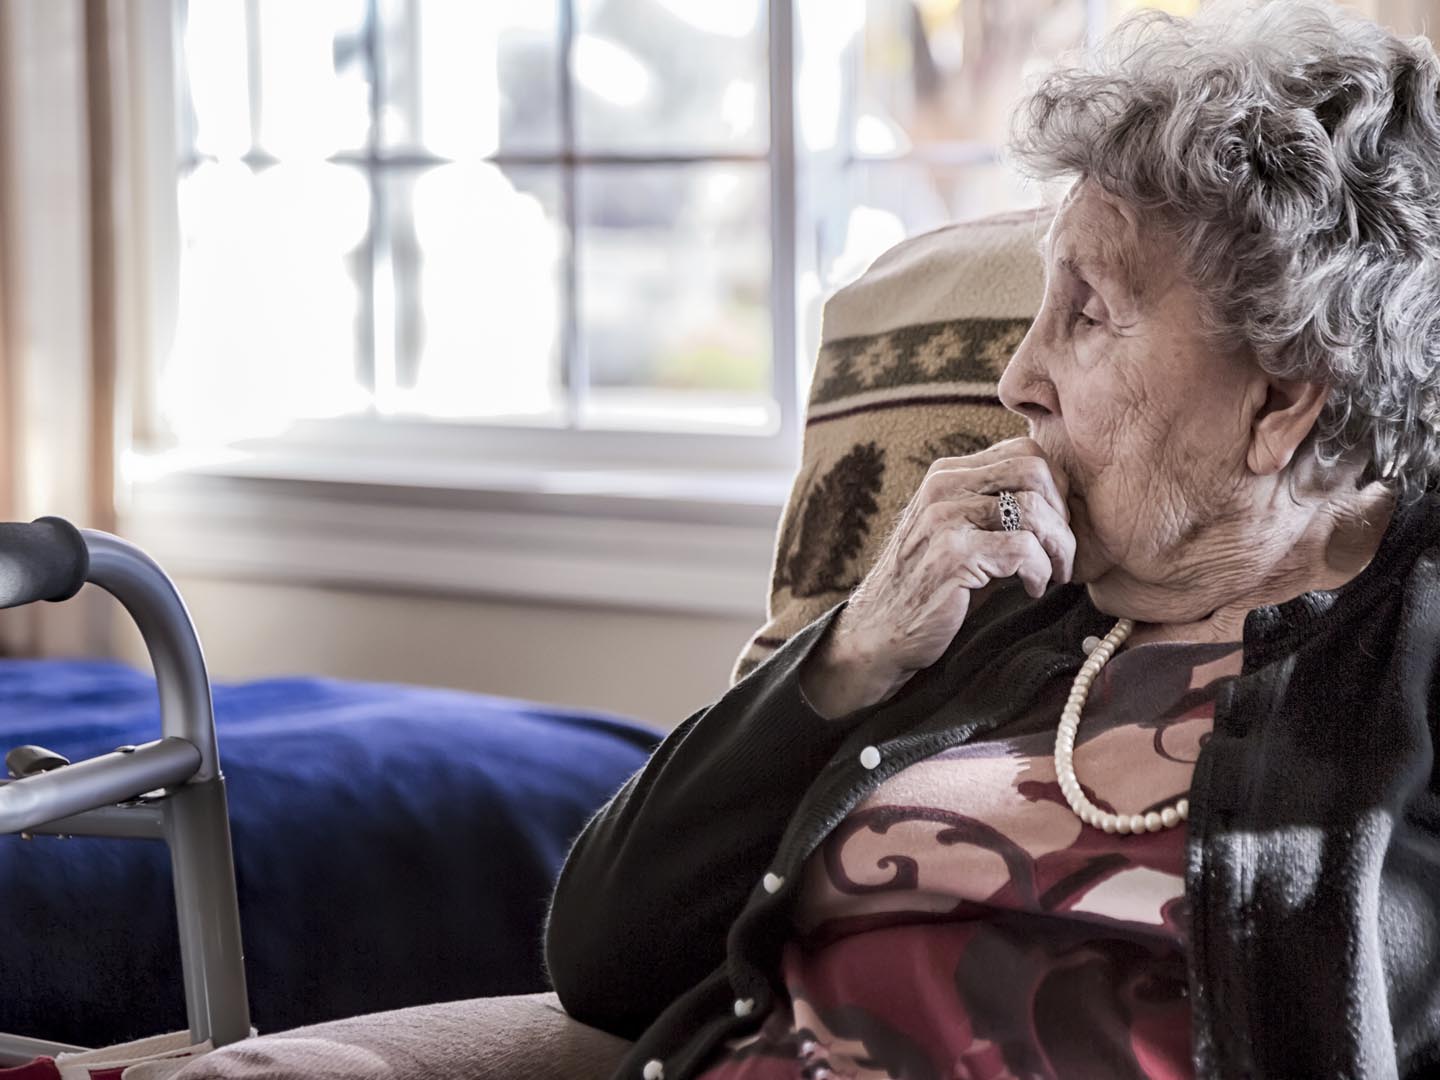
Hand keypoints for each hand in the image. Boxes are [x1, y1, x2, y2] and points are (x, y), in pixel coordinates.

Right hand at [800, 437, 1075, 717]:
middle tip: (1060, 552)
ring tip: (1053, 574)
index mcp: (946, 474)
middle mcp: (942, 487)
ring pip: (1035, 510)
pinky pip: (1023, 550)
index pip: (1024, 452)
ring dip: (1058, 548)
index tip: (1054, 526)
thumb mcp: (959, 531)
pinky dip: (1040, 572)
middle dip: (1062, 515)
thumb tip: (1062, 495)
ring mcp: (944, 519)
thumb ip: (995, 505)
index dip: (1056, 488)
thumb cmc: (929, 585)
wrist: (879, 630)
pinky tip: (1031, 588)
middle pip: (1035, 471)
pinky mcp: (952, 556)